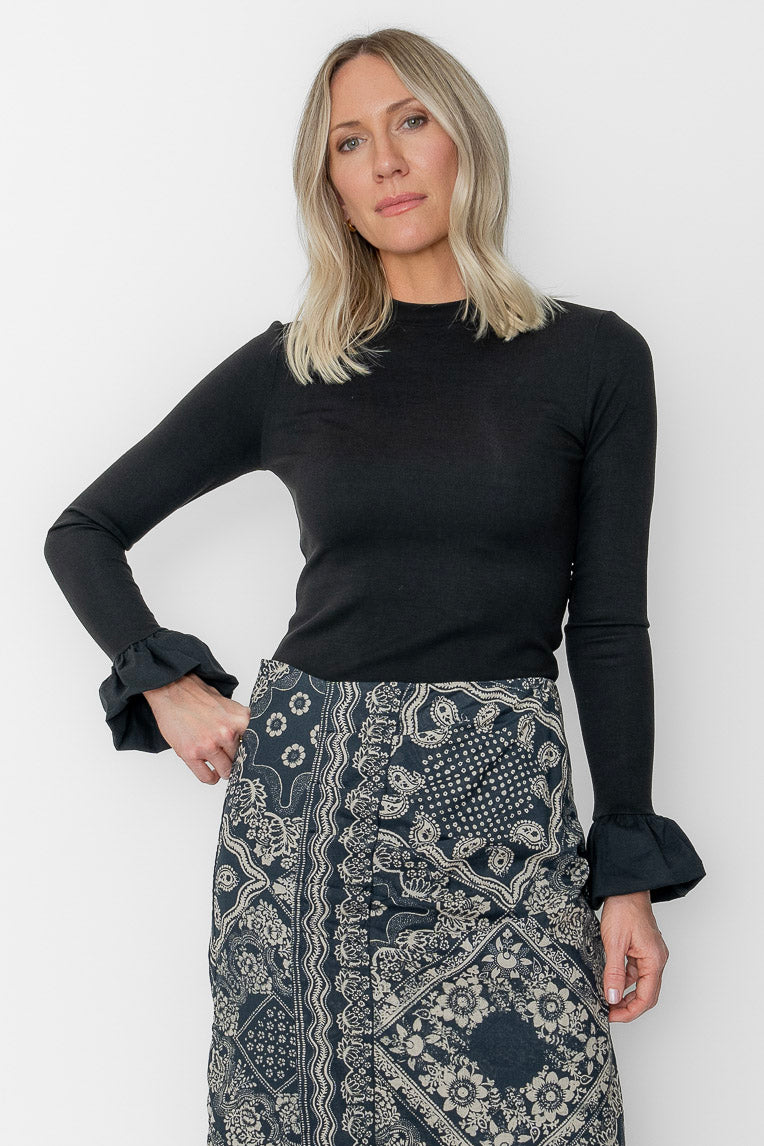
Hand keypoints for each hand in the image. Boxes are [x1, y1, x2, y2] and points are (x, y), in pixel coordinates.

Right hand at [143, 671, 250, 783]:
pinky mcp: (191, 754)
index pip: (255, 746)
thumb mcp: (227, 705)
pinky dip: (211, 777)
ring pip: (226, 771)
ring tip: (219, 764)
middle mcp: (227, 733)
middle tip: (229, 757)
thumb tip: (250, 740)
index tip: (249, 756)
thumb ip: (239, 722)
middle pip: (240, 759)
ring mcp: (208, 745)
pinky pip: (207, 777)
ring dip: (223, 770)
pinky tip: (211, 771)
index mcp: (239, 719)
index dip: (252, 752)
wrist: (171, 690)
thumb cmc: (197, 695)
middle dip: (235, 759)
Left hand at [599, 889, 668, 1022]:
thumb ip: (614, 972)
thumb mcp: (614, 943)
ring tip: (606, 999)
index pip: (646, 997)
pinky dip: (624, 981)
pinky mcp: (642, 950)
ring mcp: (650, 954)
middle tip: (608, 1012)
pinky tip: (610, 982)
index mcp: (654, 960)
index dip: (629, 1012)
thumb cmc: (623, 909)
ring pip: (640, 984)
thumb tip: (611, 997)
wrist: (625, 887)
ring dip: (625, 994)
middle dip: (628, 1007)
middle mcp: (656, 959)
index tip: (611, 1016)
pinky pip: (635, 972)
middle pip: (646, 995)